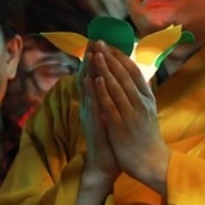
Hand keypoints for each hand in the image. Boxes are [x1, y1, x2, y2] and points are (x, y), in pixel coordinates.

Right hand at [78, 44, 119, 188]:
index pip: (94, 76)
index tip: (98, 41)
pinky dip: (92, 92)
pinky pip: (93, 106)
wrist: (106, 164)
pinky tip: (92, 80)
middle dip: (91, 59)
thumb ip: (110, 98)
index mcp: (96, 103)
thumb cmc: (110, 139)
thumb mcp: (111, 115)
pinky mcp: (94, 126)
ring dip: (89, 71)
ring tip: (90, 53)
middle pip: (88, 78)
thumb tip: (116, 82)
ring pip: (88, 89)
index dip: (96, 59)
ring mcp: (91, 115)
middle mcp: (91, 106)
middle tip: (93, 40)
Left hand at [89, 41, 169, 191]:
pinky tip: (96, 79)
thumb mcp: (147, 110)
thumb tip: (132, 77)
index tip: (109, 45)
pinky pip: (111, 105)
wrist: (152, 162)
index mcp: (147, 98)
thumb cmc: (147, 136)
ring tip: (95, 54)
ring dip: (105, 69)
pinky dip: (103, 91)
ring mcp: (131, 114)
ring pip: (117, 87)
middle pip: (124, 75)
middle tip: (99, 42)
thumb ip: (140, 94)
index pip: (133, 71)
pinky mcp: (122, 126)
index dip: (120, 57)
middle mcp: (141, 102)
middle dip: (110, 57)